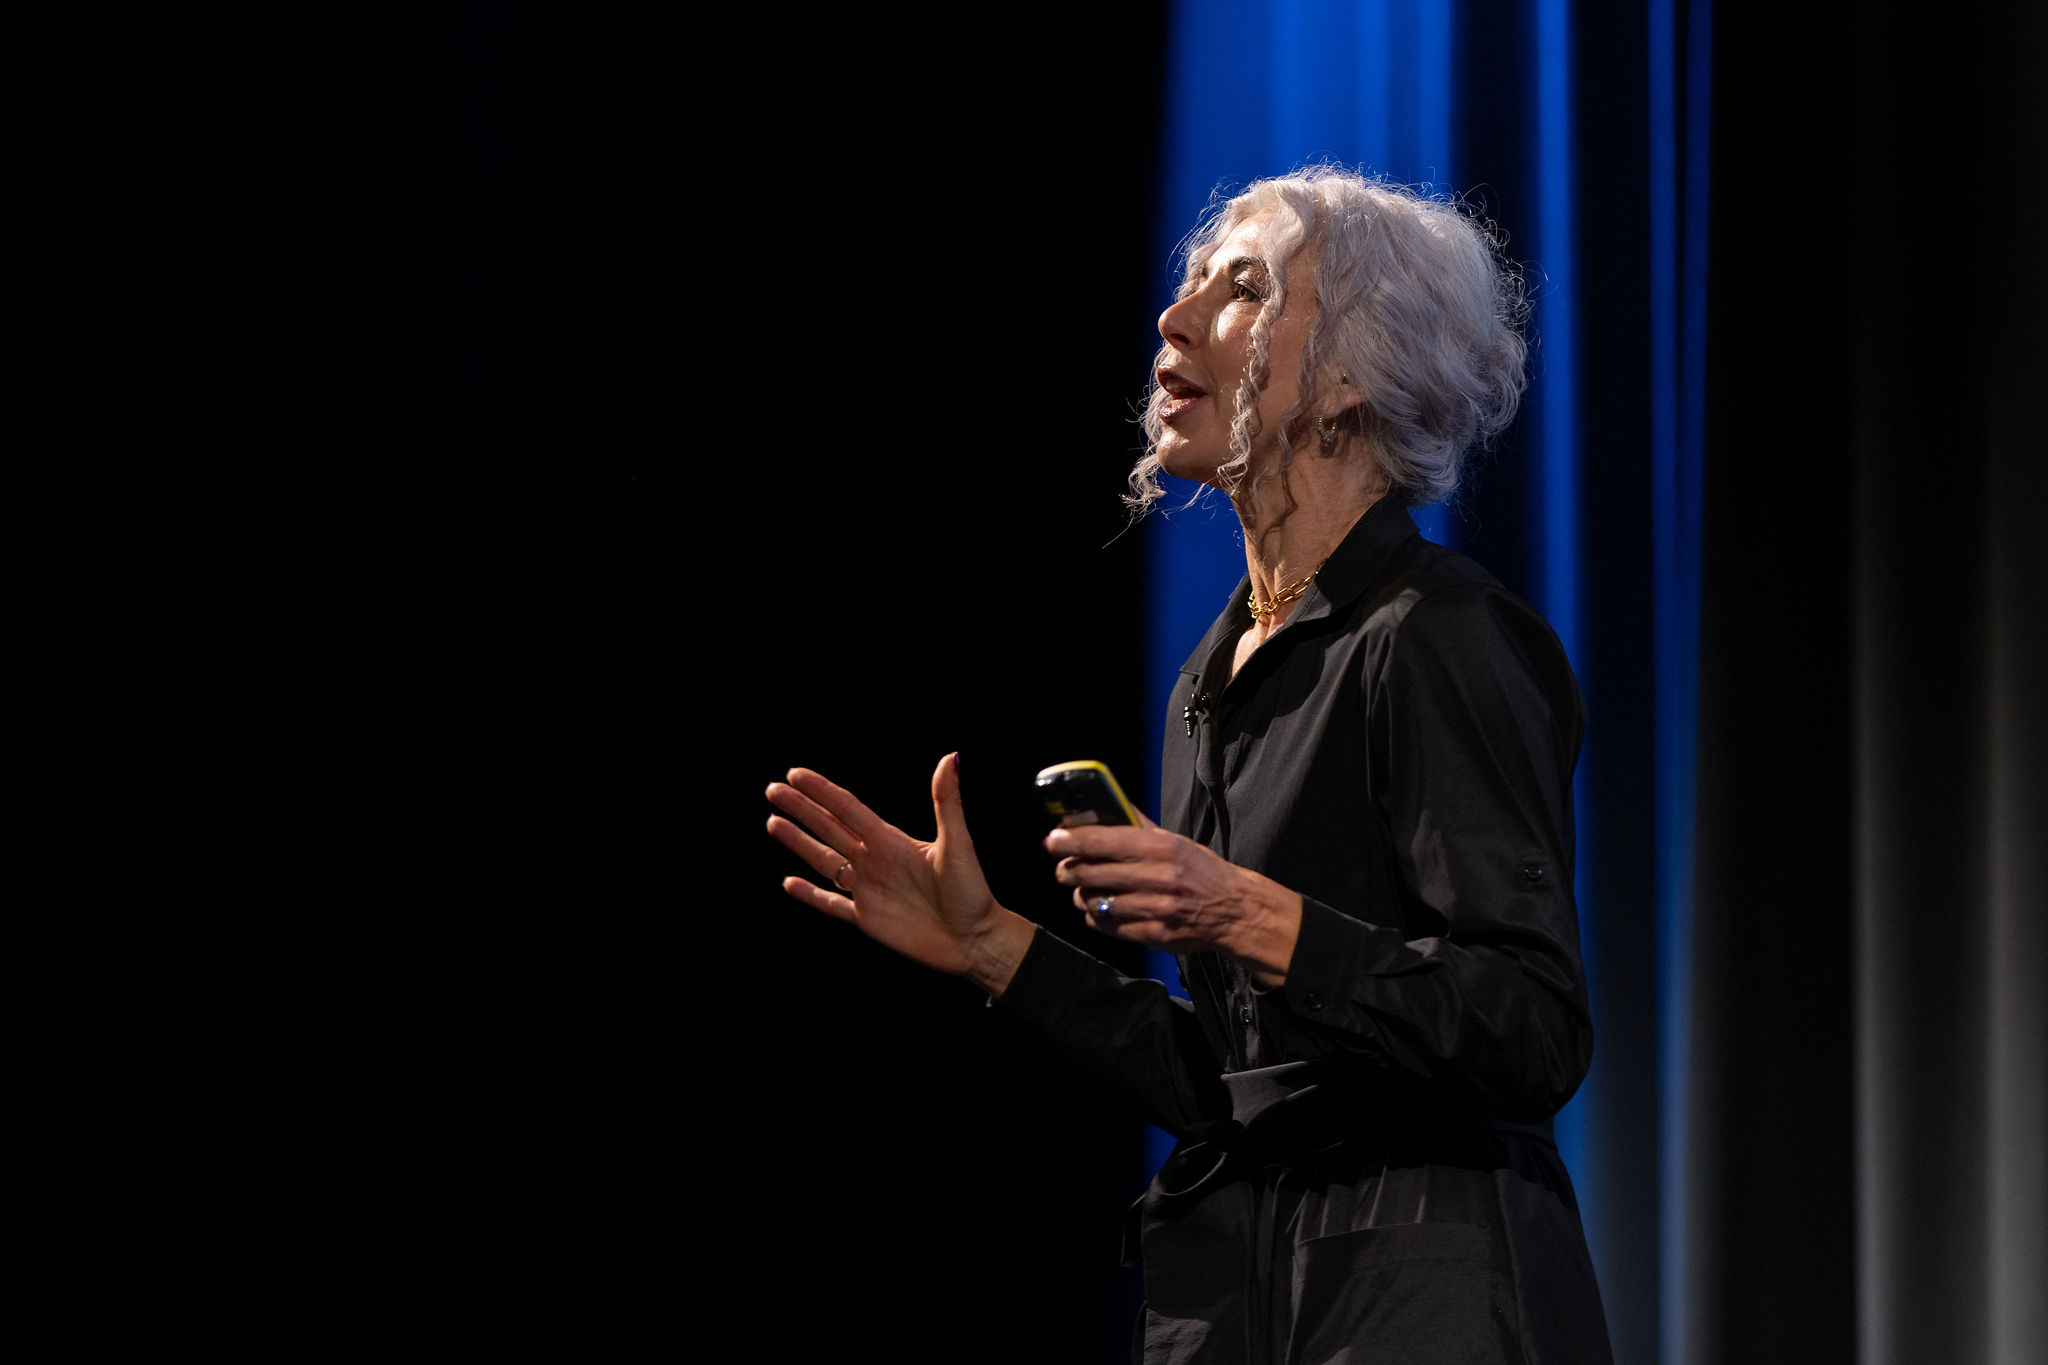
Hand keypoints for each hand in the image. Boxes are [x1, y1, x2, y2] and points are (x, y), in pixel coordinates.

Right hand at [766, 754, 1032, 989]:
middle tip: (773, 790)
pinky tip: (789, 883)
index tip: (796, 774)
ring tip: (773, 823)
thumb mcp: (958, 844)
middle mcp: (875, 861)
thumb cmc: (972, 892)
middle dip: (801, 810)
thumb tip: (952, 757)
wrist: (975, 940)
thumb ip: (947, 802)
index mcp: (891, 841)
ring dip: (799, 842)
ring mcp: (868, 890)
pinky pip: (831, 904)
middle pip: (829, 829)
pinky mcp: (867, 919)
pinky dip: (810, 895)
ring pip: (824, 861)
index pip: (848, 809)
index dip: (822, 791)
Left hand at [1044, 815, 1302, 984]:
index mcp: (1162, 847)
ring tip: (1086, 891)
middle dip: (1068, 870)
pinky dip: (1098, 918)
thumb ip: (1137, 826)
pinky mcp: (1155, 935)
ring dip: (1082, 896)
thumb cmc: (1199, 871)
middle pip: (1091, 873)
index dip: (1069, 839)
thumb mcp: (1174, 840)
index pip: (1102, 840)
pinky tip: (1103, 910)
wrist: (1234, 910)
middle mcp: (1160, 877)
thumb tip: (1102, 806)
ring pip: (1095, 903)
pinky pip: (1108, 927)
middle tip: (1064, 868)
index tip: (1052, 840)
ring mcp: (1157, 908)